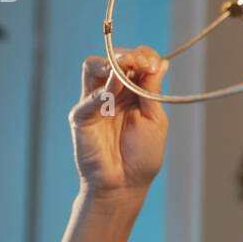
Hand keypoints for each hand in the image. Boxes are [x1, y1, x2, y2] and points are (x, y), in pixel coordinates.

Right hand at [70, 44, 169, 202]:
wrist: (125, 184)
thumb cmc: (142, 155)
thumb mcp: (154, 119)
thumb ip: (152, 91)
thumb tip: (161, 62)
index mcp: (133, 91)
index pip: (135, 60)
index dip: (144, 56)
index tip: (154, 66)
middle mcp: (113, 92)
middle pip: (113, 58)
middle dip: (129, 56)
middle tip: (141, 64)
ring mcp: (95, 102)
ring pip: (92, 67)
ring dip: (110, 63)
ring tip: (124, 68)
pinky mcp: (81, 117)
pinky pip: (87, 98)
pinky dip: (101, 93)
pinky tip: (111, 94)